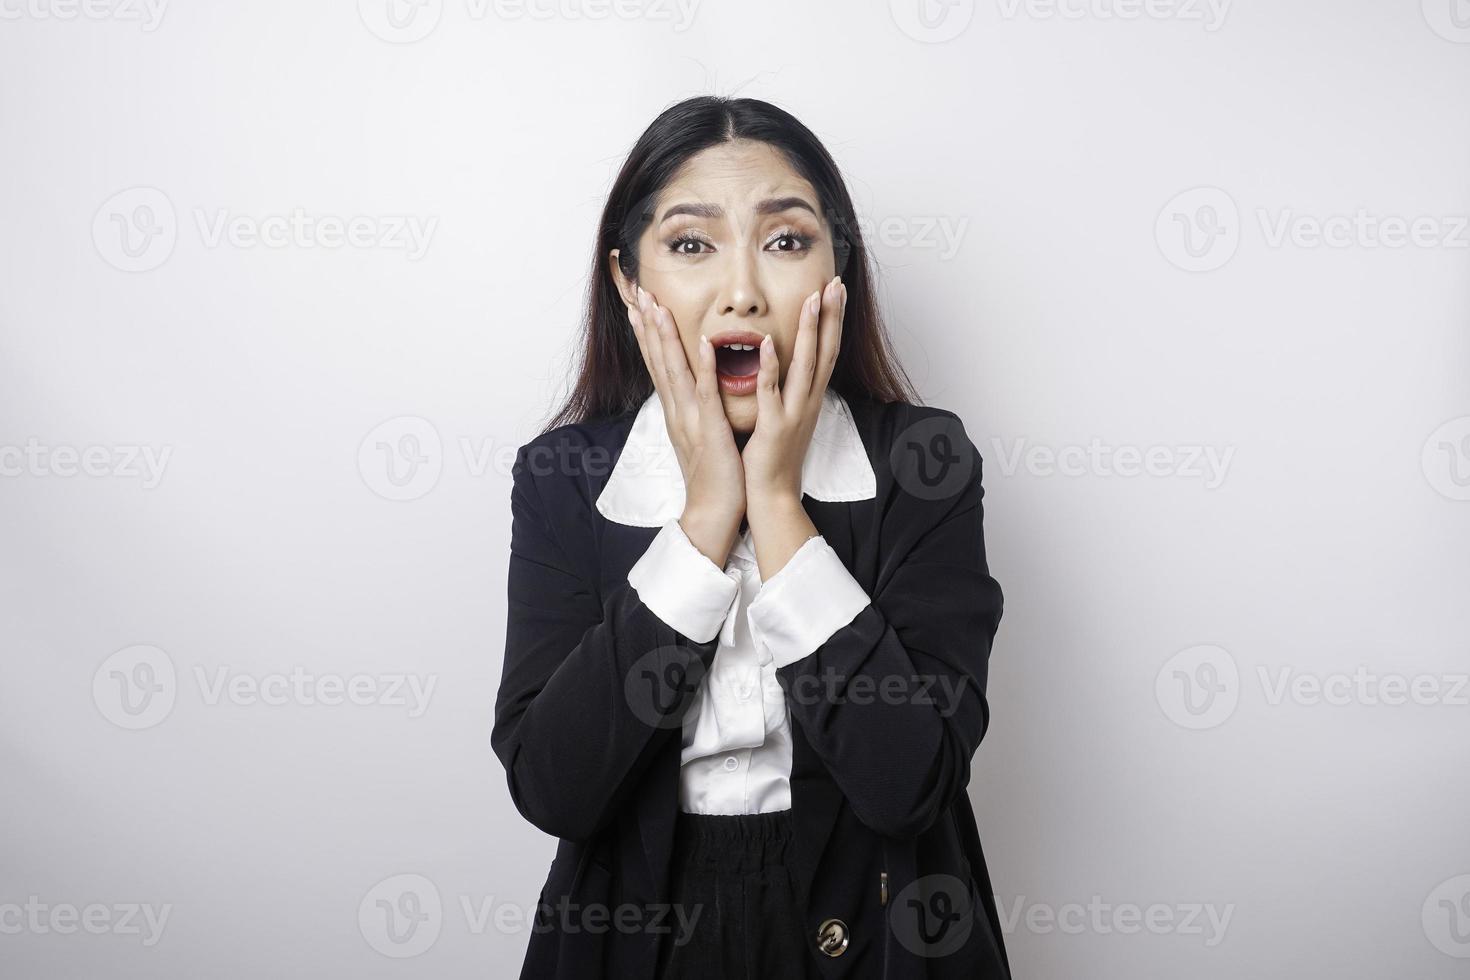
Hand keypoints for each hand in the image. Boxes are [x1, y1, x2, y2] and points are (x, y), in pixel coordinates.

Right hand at [628, 285, 743, 565]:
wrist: (713, 512)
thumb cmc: (713, 474)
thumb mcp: (699, 434)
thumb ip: (695, 408)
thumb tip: (692, 387)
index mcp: (676, 410)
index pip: (657, 363)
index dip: (646, 332)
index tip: (637, 303)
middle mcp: (677, 410)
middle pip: (657, 359)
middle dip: (646, 324)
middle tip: (636, 290)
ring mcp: (690, 418)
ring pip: (675, 370)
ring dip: (664, 337)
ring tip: (656, 306)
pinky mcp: (710, 430)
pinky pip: (706, 393)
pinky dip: (704, 366)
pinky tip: (702, 342)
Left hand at [741, 275, 845, 578]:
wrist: (771, 496)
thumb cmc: (775, 457)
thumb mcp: (788, 416)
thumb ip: (789, 389)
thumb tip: (789, 364)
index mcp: (810, 398)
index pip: (827, 351)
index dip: (833, 320)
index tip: (835, 290)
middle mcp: (808, 402)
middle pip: (826, 351)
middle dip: (831, 316)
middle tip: (836, 283)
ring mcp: (794, 414)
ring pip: (806, 366)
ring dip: (810, 331)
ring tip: (812, 299)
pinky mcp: (774, 427)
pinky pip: (772, 392)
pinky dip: (772, 366)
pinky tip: (770, 342)